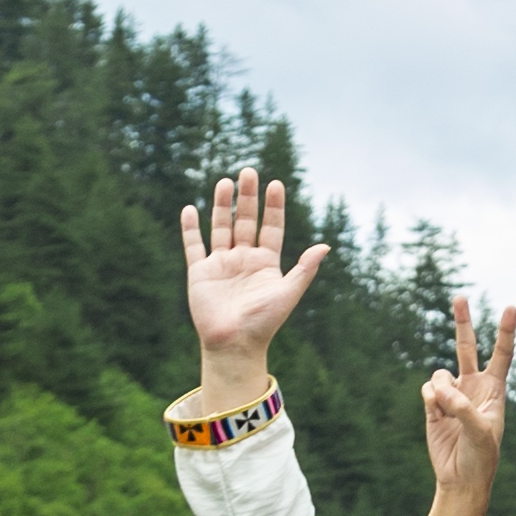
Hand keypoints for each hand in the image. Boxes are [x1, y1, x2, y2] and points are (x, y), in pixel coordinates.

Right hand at [178, 173, 329, 389]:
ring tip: (224, 182)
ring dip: (221, 205)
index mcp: (266, 262)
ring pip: (221, 227)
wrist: (234, 344)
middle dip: (247, 197)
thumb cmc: (264, 322)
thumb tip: (326, 246)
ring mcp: (221, 264)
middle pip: (246, 221)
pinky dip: (190, 228)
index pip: (271, 227)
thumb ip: (305, 268)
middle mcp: (244, 259)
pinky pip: (194, 246)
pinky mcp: (200, 272)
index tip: (276, 184)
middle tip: (248, 171)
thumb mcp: (288, 292)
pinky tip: (190, 209)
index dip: (274, 206)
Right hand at [419, 288, 515, 505]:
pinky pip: (428, 390)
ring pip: (440, 374)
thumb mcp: (480, 433)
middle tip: (460, 297)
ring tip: (448, 411)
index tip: (510, 308)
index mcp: (495, 390)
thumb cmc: (481, 457)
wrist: (461, 478)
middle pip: (467, 347)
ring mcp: (452, 394)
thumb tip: (441, 388)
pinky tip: (438, 417)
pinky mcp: (433, 405)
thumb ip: (463, 408)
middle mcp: (474, 387)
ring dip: (442, 389)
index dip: (505, 331)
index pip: (502, 354)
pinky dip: (431, 402)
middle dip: (463, 322)